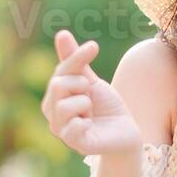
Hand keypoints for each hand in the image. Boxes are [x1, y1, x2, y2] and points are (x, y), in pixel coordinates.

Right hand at [41, 30, 142, 156]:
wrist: (125, 131)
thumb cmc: (106, 106)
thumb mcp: (91, 79)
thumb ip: (75, 60)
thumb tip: (61, 33)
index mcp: (53, 97)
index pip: (59, 71)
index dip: (77, 58)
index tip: (94, 47)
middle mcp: (52, 114)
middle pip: (58, 85)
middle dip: (82, 85)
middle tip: (91, 98)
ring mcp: (61, 130)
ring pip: (64, 105)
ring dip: (85, 104)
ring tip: (91, 113)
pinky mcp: (74, 143)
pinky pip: (73, 126)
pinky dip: (86, 122)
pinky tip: (91, 125)